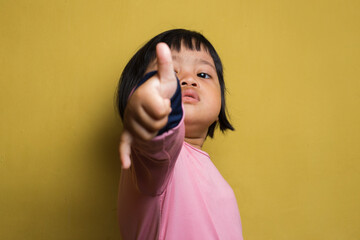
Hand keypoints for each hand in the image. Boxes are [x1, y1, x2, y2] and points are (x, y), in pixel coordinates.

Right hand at [119, 43, 176, 168]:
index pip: (162, 112)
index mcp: (141, 97)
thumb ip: (165, 63)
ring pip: (149, 136)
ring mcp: (129, 122)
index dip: (167, 108)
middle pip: (157, 125)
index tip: (162, 101)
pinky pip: (124, 145)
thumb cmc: (160, 89)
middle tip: (158, 111)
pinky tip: (126, 165)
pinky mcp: (127, 133)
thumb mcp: (165, 77)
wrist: (149, 101)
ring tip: (152, 119)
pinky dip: (124, 154)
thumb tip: (163, 45)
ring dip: (156, 130)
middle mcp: (131, 109)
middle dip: (163, 120)